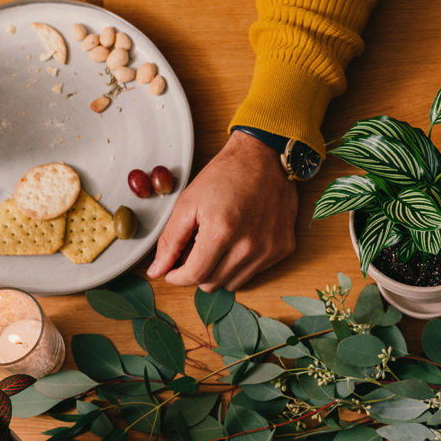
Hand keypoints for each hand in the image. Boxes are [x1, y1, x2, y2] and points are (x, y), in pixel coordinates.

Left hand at [147, 130, 297, 290]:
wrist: (264, 157)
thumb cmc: (225, 175)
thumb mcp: (188, 202)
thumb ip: (170, 240)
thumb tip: (157, 271)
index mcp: (222, 231)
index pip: (195, 275)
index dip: (178, 277)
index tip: (172, 271)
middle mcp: (249, 245)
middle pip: (212, 283)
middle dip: (197, 271)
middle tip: (196, 249)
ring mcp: (269, 249)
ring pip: (233, 283)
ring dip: (219, 270)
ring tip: (218, 244)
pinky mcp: (283, 249)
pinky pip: (254, 273)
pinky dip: (240, 264)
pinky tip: (239, 240)